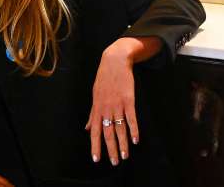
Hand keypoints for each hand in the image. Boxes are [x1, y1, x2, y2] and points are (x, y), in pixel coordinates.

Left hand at [85, 38, 150, 165]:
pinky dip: (134, 129)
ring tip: (126, 156)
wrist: (114, 62)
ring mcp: (117, 105)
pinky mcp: (128, 99)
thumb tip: (87, 128)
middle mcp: (106, 109)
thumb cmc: (104, 79)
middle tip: (115, 162)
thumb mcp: (95, 96)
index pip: (95, 131)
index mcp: (97, 109)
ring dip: (123, 143)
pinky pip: (131, 117)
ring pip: (120, 128)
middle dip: (112, 149)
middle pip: (108, 133)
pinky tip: (136, 139)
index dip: (95, 145)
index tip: (96, 159)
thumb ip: (92, 114)